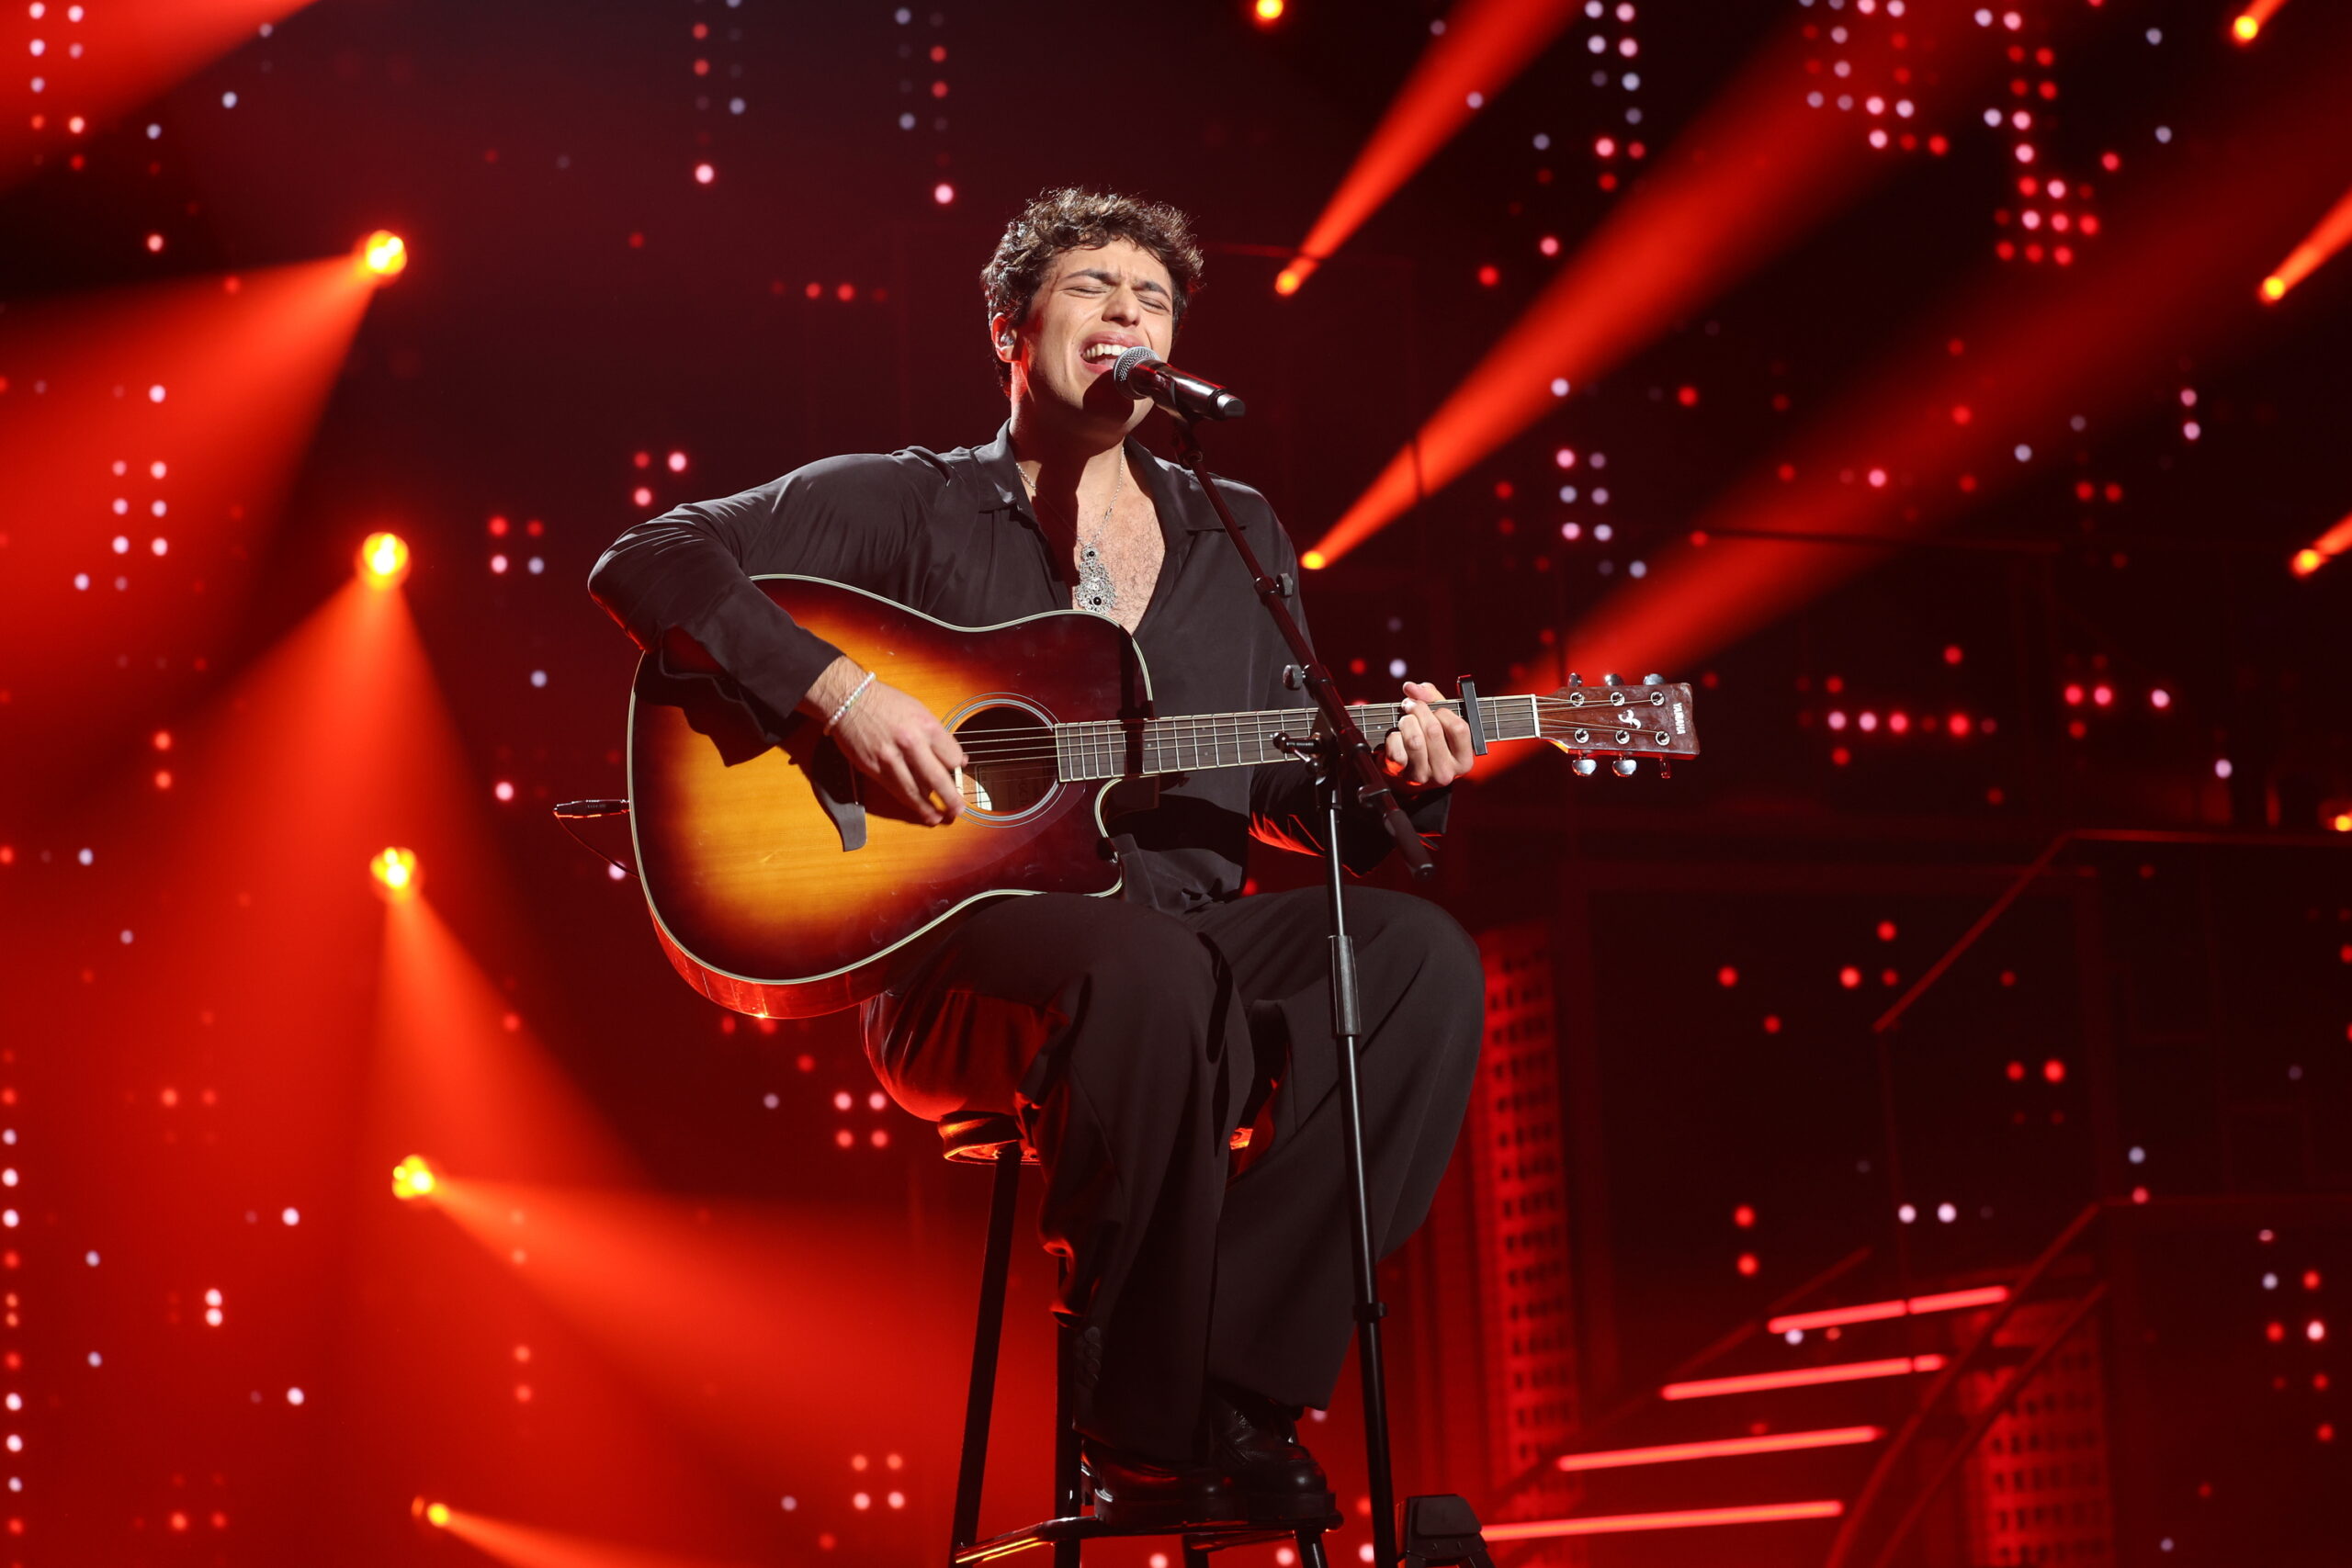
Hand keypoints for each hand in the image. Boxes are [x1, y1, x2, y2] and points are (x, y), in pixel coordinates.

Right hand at [800, 655, 965, 824]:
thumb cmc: (886, 702)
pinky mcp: (872, 767)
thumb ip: (936, 735)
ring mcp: (890, 757)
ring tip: (936, 817)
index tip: (957, 772)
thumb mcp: (918, 710)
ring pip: (913, 790)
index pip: (951, 757)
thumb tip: (955, 759)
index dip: (957, 767)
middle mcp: (910, 742)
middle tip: (957, 810)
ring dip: (927, 808)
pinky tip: (915, 807)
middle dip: (950, 798)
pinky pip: (893, 789)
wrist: (849, 699)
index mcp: (925, 725)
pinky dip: (906, 800)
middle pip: (937, 778)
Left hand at [1379, 680, 1476, 790]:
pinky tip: (1397, 736)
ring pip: (1414, 740)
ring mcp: (1424, 776)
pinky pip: (1396, 749)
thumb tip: (1412, 688)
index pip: (1459, 728)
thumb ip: (1431, 697)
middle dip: (1419, 710)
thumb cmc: (1429, 740)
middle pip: (1433, 731)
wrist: (1407, 768)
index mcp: (1463, 760)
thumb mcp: (1439, 719)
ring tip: (1405, 720)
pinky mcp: (1402, 775)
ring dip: (1406, 722)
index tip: (1434, 708)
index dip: (1443, 711)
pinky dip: (1393, 737)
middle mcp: (1446, 772)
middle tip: (1411, 705)